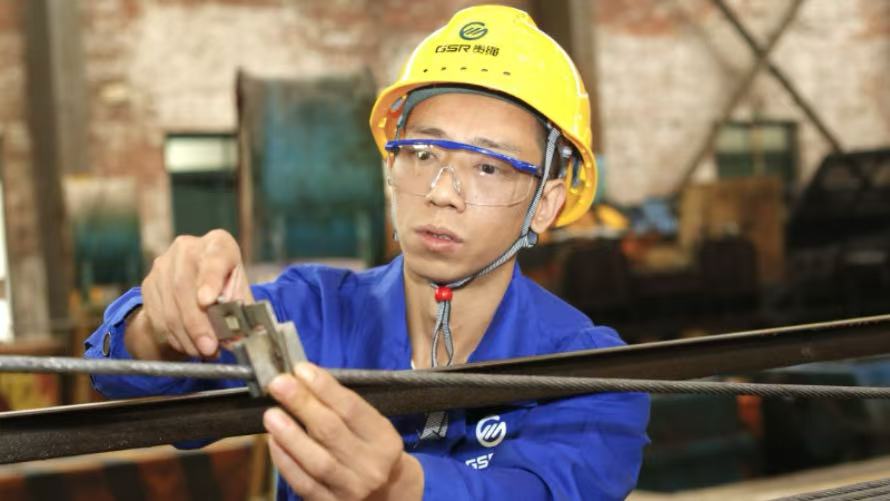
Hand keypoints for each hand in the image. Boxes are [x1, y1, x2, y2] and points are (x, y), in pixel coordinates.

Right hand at [136, 229, 252, 358]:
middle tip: (208, 347)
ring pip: (169, 305)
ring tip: (202, 352)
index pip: (214, 259)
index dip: (210, 280)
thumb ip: (242, 311)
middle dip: (197, 323)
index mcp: (218, 244)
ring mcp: (163, 264)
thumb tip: (241, 335)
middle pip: (185, 287)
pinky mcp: (149, 283)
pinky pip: (156, 315)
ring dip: (185, 335)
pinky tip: (187, 346)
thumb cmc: (227, 287)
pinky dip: (173, 336)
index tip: (207, 301)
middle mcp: (187, 248)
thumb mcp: (241, 293)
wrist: (199, 283)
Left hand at [264, 363, 423, 500]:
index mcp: (384, 440)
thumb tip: (303, 379)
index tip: (302, 370)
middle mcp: (370, 466)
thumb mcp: (371, 427)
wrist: (386, 496)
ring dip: (291, 435)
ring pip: (317, 461)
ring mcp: (350, 489)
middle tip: (278, 384)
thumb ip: (343, 407)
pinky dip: (286, 461)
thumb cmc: (372, 451)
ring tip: (271, 414)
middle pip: (332, 431)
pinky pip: (304, 483)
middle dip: (302, 404)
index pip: (352, 409)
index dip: (325, 388)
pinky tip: (273, 442)